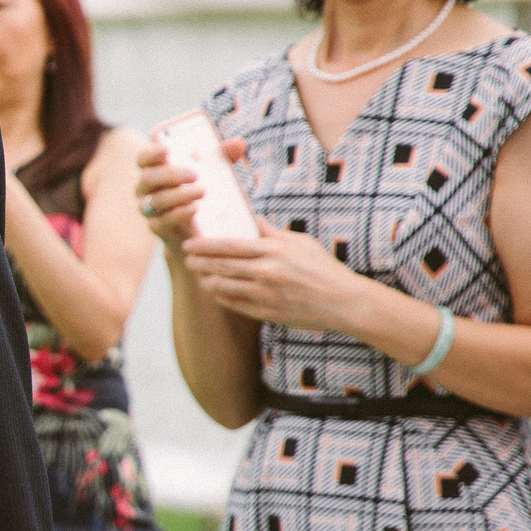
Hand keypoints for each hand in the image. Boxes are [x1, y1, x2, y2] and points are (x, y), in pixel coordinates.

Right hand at [134, 134, 249, 249]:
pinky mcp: (158, 228)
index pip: (143, 159)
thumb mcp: (213, 172)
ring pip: (157, 200)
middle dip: (170, 175)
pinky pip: (164, 221)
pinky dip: (180, 214)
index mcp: (155, 170)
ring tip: (202, 191)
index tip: (166, 149)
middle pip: (147, 178)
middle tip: (195, 174)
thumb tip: (238, 143)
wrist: (198, 229)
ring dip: (179, 194)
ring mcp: (149, 209)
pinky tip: (195, 208)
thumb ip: (223, 157)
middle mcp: (146, 189)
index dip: (151, 153)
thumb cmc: (201, 191)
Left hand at [183, 220, 366, 330]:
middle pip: (221, 266)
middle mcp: (266, 273)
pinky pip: (234, 304)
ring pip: (223, 287)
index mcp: (273, 252)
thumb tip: (254, 218)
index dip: (205, 246)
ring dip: (207, 280)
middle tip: (187, 258)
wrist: (343, 302)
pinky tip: (216, 292)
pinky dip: (222, 297)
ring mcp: (264, 295)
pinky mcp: (266, 313)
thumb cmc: (324, 269)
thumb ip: (274, 233)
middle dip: (200, 262)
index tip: (190, 244)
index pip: (230, 246)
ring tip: (199, 274)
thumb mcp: (301, 243)